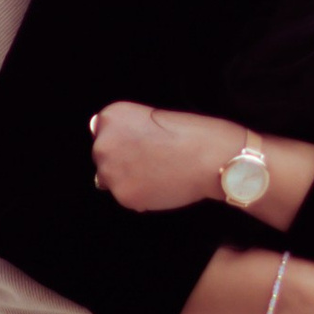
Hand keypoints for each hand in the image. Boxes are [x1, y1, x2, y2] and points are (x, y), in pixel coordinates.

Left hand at [89, 102, 237, 211]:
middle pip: (103, 157)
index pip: (103, 133)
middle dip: (123, 161)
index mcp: (111, 116)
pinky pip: (126, 198)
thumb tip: (112, 151)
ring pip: (111, 180)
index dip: (126, 140)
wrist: (209, 158)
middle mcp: (103, 142)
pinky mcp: (123, 195)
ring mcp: (110, 171)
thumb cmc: (191, 134)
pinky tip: (160, 185)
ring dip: (129, 179)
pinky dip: (141, 195)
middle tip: (153, 160)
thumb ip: (125, 130)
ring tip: (158, 173)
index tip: (145, 143)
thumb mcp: (151, 116)